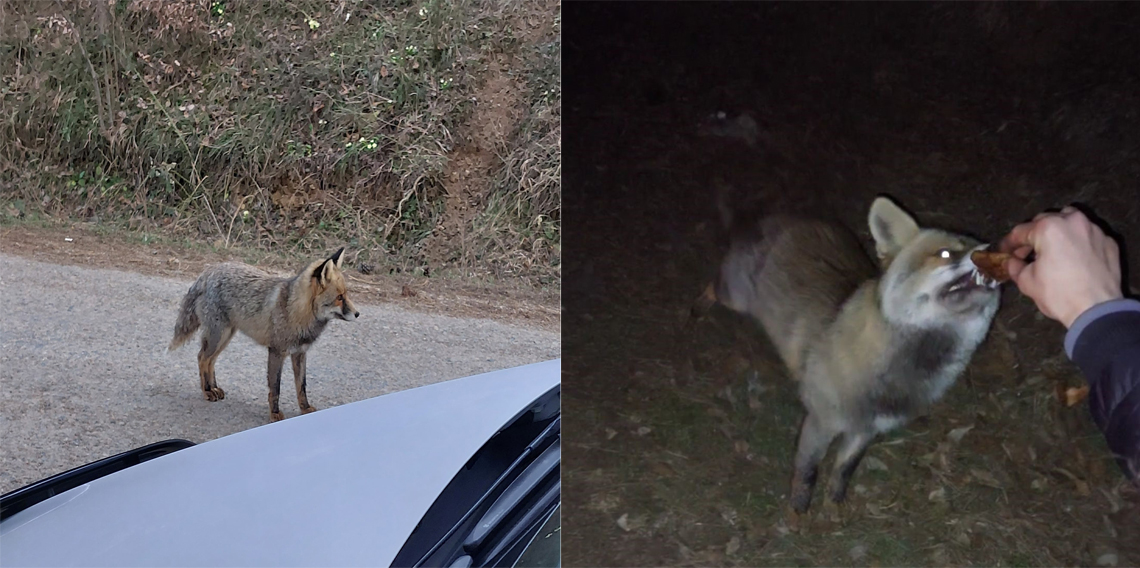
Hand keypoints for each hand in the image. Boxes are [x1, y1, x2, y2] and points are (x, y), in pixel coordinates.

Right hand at [998, 206, 1122, 327]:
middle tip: (1026, 252)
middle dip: (1034, 235)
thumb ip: (1015, 266)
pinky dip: (1078, 242)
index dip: (1009, 243)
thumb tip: (1011, 262)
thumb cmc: (1058, 294)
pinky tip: (1075, 258)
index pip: (1021, 231)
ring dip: (1058, 230)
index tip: (1004, 252)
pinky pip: (1088, 236)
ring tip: (1053, 248)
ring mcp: (1094, 230)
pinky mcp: (1109, 241)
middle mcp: (1073, 221)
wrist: (1097, 310)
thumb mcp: (1027, 282)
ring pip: (1070, 221)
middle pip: (1046, 220)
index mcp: (1048, 228)